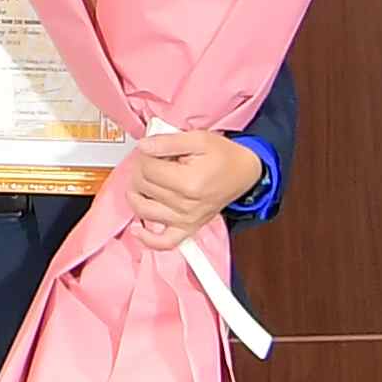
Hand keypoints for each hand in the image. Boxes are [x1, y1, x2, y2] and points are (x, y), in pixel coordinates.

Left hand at [120, 124, 258, 247]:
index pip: (146, 168)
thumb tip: (143, 147)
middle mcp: (187, 205)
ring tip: (148, 181)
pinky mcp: (188, 228)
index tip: (156, 151)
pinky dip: (147, 238)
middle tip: (157, 162)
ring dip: (138, 193)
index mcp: (190, 183)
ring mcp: (187, 220)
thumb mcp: (198, 139)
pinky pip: (163, 242)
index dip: (146, 155)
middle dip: (143, 170)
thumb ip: (168, 142)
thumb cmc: (223, 157)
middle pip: (142, 186)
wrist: (244, 172)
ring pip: (143, 209)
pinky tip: (137, 228)